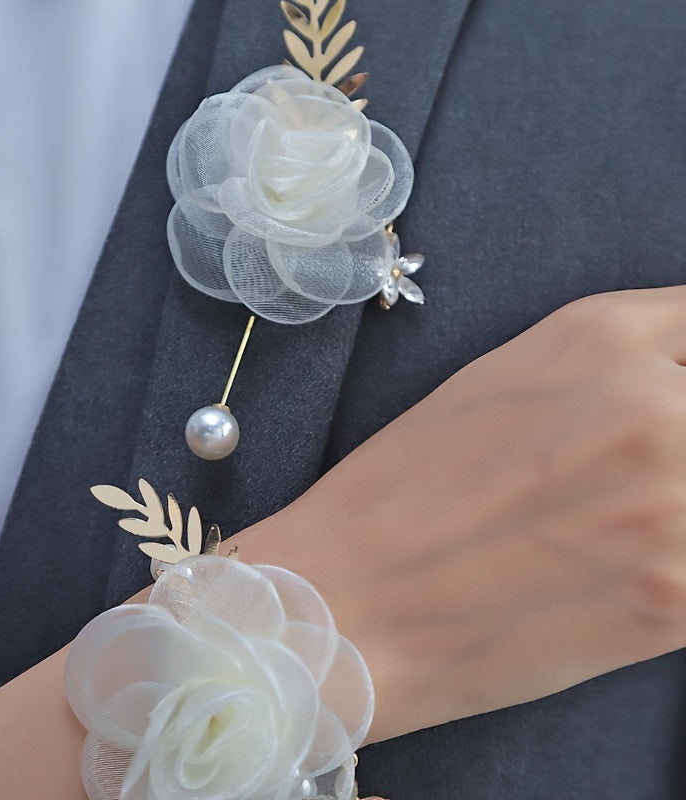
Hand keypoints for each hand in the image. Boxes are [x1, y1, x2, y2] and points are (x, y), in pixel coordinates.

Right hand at [227, 285, 685, 741]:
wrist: (354, 597)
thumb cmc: (407, 488)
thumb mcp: (502, 382)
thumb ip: (614, 362)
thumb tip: (676, 381)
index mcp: (601, 335)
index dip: (682, 375)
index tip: (665, 406)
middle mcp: (654, 404)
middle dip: (675, 449)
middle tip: (613, 485)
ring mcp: (674, 504)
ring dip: (672, 510)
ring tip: (606, 534)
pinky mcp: (679, 598)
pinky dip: (674, 571)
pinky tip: (618, 573)